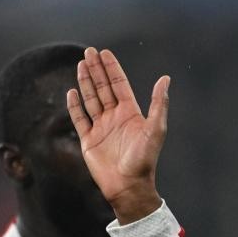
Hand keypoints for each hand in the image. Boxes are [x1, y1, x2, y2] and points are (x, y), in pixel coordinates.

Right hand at [67, 47, 168, 223]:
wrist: (128, 185)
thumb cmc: (144, 159)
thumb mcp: (156, 128)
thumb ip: (159, 103)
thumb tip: (166, 78)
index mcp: (131, 113)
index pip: (119, 85)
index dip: (112, 68)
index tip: (104, 52)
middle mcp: (115, 118)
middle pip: (103, 88)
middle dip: (96, 70)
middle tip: (89, 51)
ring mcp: (101, 127)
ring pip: (91, 99)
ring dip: (86, 82)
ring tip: (81, 64)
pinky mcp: (88, 140)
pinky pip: (79, 119)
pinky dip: (75, 105)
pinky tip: (72, 92)